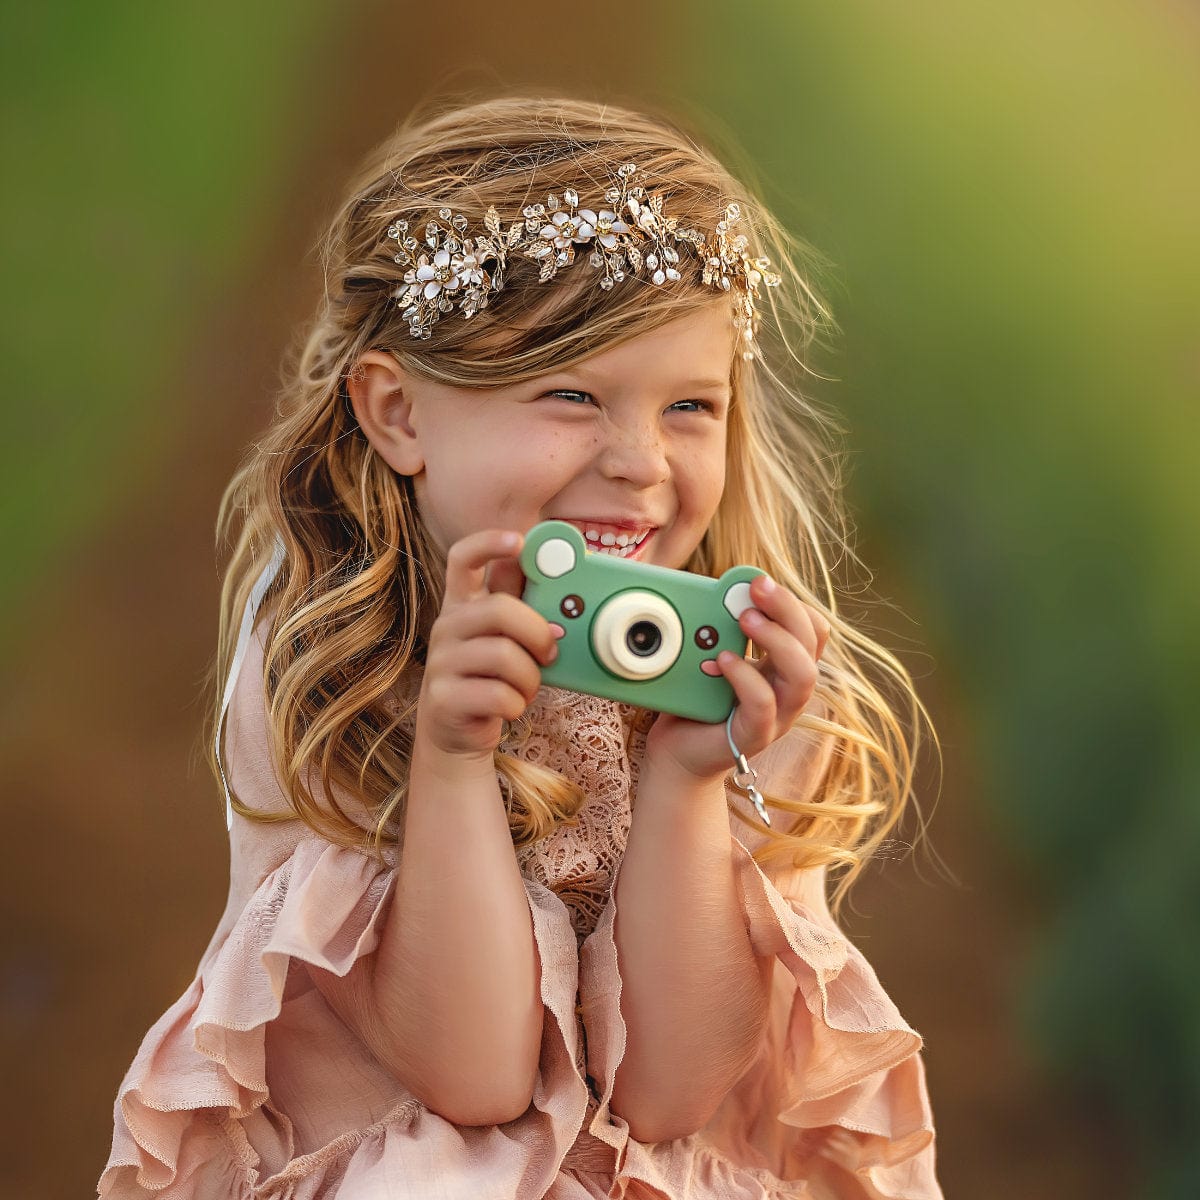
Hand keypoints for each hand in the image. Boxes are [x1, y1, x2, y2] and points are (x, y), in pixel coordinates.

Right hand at [415, 529, 559, 765]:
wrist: (457, 732)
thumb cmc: (491, 678)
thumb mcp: (504, 638)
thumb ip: (521, 609)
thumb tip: (550, 578)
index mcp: (463, 605)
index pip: (463, 558)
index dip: (489, 543)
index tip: (518, 540)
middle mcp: (446, 627)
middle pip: (499, 609)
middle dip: (537, 632)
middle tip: (550, 653)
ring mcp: (440, 662)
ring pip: (504, 656)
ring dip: (530, 677)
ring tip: (526, 687)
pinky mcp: (444, 698)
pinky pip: (499, 695)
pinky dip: (516, 704)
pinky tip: (510, 706)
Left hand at [644, 574, 830, 783]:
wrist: (677, 753)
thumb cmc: (696, 700)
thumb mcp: (709, 654)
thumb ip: (720, 628)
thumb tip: (719, 588)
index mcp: (783, 667)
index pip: (813, 629)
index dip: (794, 602)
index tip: (760, 581)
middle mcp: (788, 690)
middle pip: (812, 644)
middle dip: (787, 608)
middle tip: (757, 587)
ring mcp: (777, 716)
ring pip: (803, 675)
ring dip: (776, 639)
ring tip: (745, 619)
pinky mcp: (754, 736)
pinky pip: (764, 705)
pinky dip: (745, 677)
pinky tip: (722, 660)